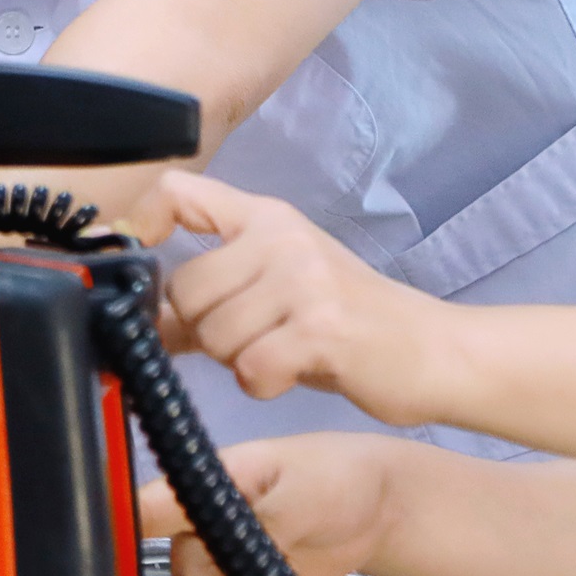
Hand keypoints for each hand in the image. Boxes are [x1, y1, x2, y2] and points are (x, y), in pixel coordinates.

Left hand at [134, 171, 455, 426]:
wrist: (435, 351)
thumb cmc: (350, 325)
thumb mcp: (276, 295)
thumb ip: (212, 298)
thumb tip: (139, 320)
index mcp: (266, 218)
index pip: (178, 191)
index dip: (140, 223)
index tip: (139, 262)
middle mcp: (282, 238)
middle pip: (183, 289)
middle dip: (205, 332)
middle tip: (254, 340)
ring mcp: (303, 279)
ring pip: (212, 334)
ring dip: (238, 361)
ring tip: (283, 353)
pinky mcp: (320, 327)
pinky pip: (249, 368)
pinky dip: (263, 384)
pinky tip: (294, 373)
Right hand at [137, 434, 398, 575]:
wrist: (368, 511)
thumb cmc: (335, 482)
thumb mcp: (306, 490)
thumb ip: (262, 520)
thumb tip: (226, 542)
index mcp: (201, 487)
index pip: (143, 508)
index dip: (125, 531)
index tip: (135, 555)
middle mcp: (193, 531)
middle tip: (282, 562)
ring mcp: (209, 571)